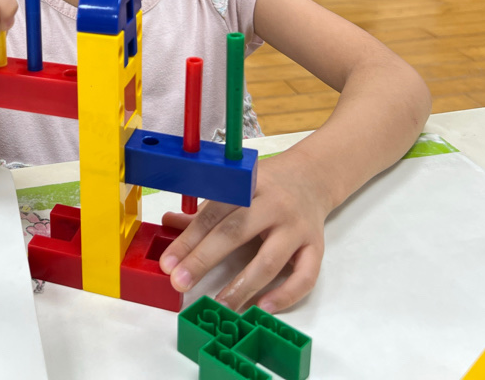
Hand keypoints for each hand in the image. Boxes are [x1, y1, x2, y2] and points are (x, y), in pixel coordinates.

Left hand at [157, 152, 329, 312]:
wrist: (313, 176)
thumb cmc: (268, 186)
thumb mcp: (237, 188)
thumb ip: (205, 210)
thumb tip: (169, 222)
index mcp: (249, 186)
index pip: (213, 214)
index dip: (188, 240)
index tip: (168, 263)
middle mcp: (274, 205)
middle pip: (235, 233)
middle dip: (204, 260)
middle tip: (180, 283)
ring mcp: (297, 228)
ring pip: (269, 260)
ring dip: (241, 286)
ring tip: (219, 306)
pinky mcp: (316, 247)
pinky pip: (305, 276)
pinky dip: (285, 295)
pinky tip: (263, 308)